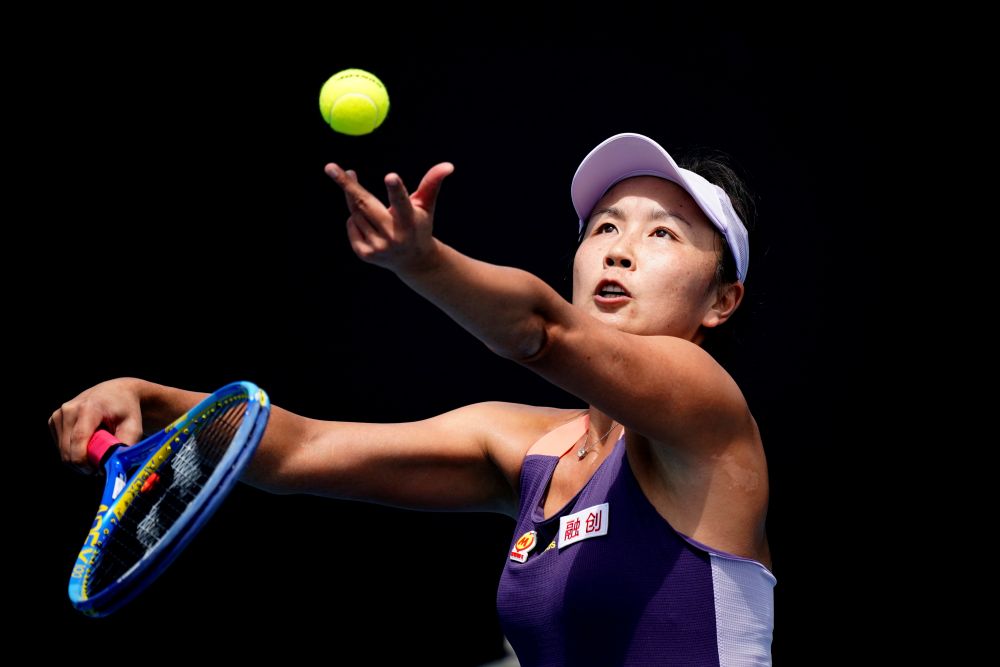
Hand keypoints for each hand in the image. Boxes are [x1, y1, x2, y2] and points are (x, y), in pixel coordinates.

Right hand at [49, 378, 144, 473]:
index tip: (96, 471)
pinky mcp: (54, 420)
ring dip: (78, 458)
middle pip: (68, 449)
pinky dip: (72, 450)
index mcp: (89, 408)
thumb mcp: (133, 427)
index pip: (78, 440)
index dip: (83, 461)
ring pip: (62, 451)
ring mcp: (59, 414)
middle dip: (83, 464)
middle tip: (100, 465)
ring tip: (96, 449)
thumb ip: (125, 446)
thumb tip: (114, 465)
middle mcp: (69, 409)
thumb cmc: (127, 410)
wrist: (116, 392)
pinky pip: (60, 446)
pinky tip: (87, 441)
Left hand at [324, 162, 453, 273]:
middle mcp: (393, 236)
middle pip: (365, 205)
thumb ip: (432, 183)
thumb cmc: (419, 225)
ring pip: (355, 213)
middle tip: (330, 167)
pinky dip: (355, 218)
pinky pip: (351, 224)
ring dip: (355, 200)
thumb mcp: (426, 205)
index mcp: (410, 222)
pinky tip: (370, 223)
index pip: (402, 203)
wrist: (414, 261)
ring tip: (364, 197)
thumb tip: (448, 165)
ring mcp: (377, 247)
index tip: (391, 176)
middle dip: (348, 185)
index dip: (396, 190)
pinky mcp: (365, 254)